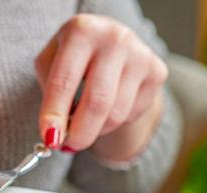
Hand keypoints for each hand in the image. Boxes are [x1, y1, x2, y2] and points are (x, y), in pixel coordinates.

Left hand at [35, 14, 167, 155]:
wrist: (109, 41)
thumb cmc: (72, 58)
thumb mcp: (49, 64)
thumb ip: (48, 96)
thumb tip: (55, 134)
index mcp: (82, 32)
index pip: (64, 81)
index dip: (54, 115)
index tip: (50, 139)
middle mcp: (115, 39)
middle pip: (97, 102)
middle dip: (80, 133)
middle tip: (68, 147)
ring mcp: (140, 55)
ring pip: (116, 115)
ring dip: (95, 129)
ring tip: (85, 121)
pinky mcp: (157, 72)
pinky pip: (131, 114)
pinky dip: (113, 121)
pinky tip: (108, 105)